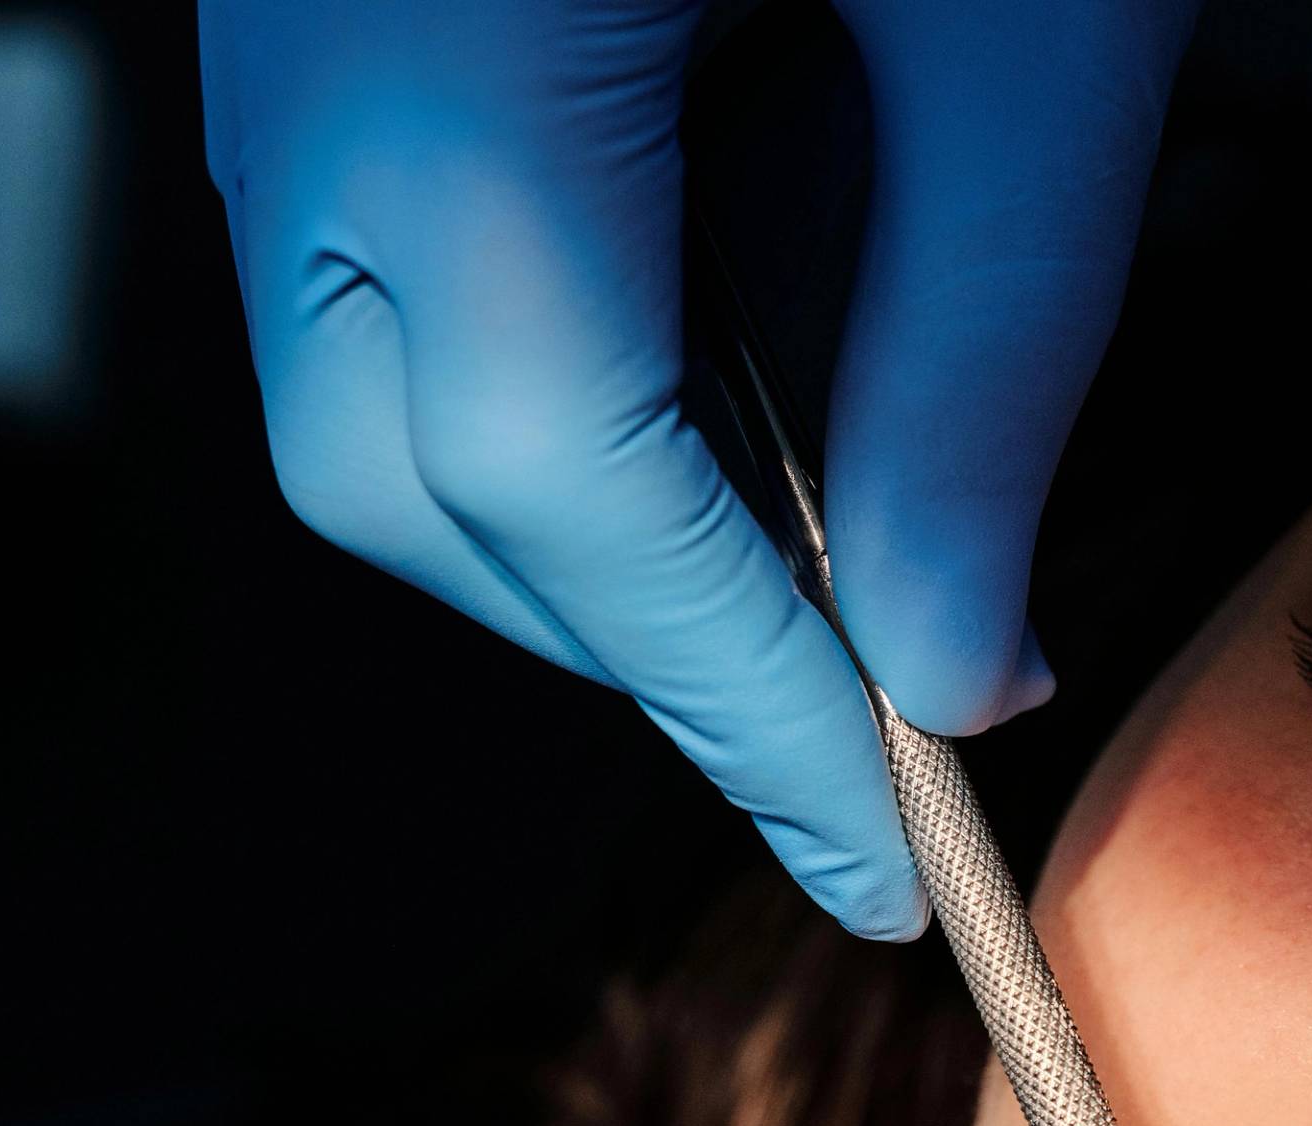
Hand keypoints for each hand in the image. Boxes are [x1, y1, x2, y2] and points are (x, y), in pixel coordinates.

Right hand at [198, 0, 1195, 931]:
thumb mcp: (1023, 27)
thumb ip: (985, 338)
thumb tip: (953, 659)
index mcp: (438, 44)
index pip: (551, 476)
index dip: (731, 695)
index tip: (878, 855)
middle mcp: (300, 47)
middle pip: (396, 469)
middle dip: (635, 638)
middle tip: (854, 739)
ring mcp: (288, 22)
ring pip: (364, 381)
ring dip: (588, 515)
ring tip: (819, 577)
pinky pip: (386, 252)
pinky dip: (551, 371)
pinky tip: (733, 387)